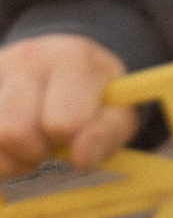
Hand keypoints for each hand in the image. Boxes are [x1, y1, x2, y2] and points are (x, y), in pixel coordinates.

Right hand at [0, 34, 133, 179]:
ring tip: (28, 148)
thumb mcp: (117, 111)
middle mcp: (28, 58)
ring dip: (10, 157)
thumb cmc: (94, 95)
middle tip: (49, 146)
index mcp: (73, 59)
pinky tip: (9, 146)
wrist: (63, 66)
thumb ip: (106, 134)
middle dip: (35, 151)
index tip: (75, 138)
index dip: (70, 142)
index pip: (63, 122)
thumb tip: (81, 158)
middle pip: (15, 131)